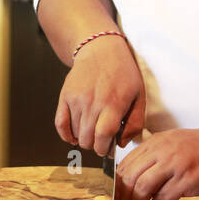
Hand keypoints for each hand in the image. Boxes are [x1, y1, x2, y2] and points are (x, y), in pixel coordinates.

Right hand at [55, 36, 145, 157]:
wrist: (101, 50)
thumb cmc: (123, 74)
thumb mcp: (138, 96)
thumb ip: (135, 123)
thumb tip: (121, 144)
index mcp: (114, 103)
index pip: (103, 136)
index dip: (104, 149)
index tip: (107, 149)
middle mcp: (93, 102)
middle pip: (88, 138)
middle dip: (95, 146)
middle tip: (101, 141)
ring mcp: (77, 99)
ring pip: (75, 133)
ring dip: (84, 139)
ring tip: (92, 132)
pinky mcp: (65, 96)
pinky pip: (60, 123)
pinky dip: (65, 135)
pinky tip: (73, 137)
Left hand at [114, 122, 198, 199]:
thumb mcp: (171, 143)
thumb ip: (153, 156)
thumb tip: (135, 178)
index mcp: (154, 143)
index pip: (124, 165)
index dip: (118, 185)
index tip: (119, 197)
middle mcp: (161, 152)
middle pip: (129, 178)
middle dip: (124, 198)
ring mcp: (174, 166)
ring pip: (142, 188)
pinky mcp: (186, 180)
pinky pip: (162, 198)